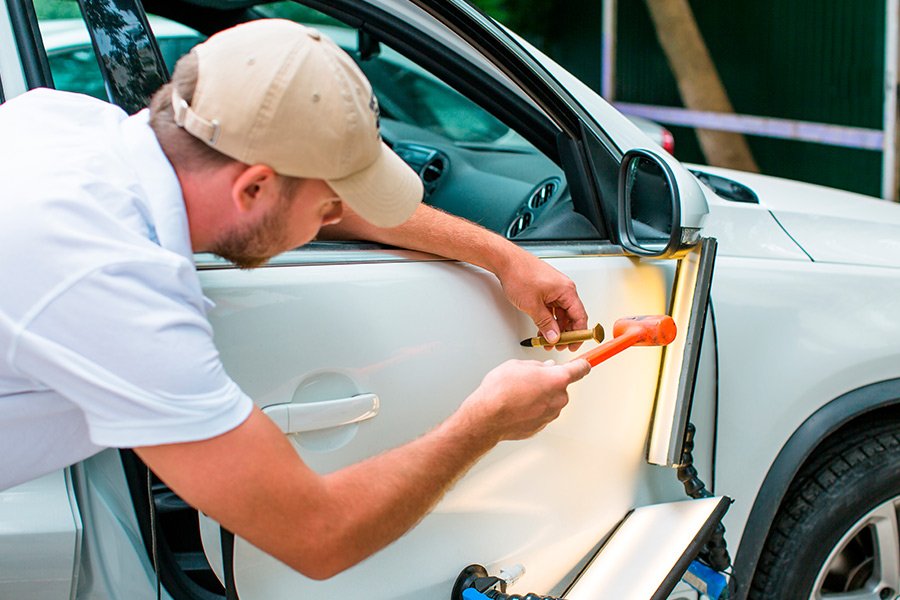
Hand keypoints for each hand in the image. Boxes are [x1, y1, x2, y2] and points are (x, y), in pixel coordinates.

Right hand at [458, 358, 590, 441]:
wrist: (488, 417)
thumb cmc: (500, 390)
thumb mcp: (518, 366)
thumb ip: (537, 366)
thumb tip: (544, 368)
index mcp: (557, 379)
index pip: (580, 369)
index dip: (582, 364)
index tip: (585, 363)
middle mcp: (559, 398)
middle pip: (561, 386)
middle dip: (549, 382)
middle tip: (530, 380)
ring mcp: (551, 414)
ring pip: (551, 401)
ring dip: (540, 397)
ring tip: (519, 394)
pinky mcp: (542, 426)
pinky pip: (541, 413)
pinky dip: (533, 409)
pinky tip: (517, 406)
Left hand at [497, 252, 588, 350]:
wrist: (505, 261)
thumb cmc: (519, 274)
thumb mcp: (532, 305)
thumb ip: (545, 323)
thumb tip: (554, 336)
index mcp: (566, 290)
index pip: (580, 316)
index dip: (578, 333)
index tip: (574, 344)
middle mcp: (563, 289)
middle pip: (571, 316)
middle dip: (565, 333)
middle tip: (558, 345)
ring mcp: (554, 289)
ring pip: (560, 313)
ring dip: (555, 328)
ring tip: (548, 340)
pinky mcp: (546, 290)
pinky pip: (552, 308)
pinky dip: (548, 320)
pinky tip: (542, 329)